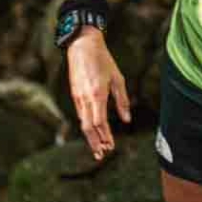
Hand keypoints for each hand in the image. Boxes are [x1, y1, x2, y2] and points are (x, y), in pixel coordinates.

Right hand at [66, 28, 130, 160]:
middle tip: (101, 155)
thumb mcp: (118, 79)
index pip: (100, 122)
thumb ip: (123, 101)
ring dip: (90, 137)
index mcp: (97, 94)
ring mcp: (77, 97)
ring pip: (82, 122)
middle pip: (88, 127)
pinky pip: (80, 114)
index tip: (111, 147)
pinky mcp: (74, 94)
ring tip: (98, 148)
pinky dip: (86, 125)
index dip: (105, 136)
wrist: (82, 46)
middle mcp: (85, 98)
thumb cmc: (103, 61)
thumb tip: (127, 120)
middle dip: (95, 143)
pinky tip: (92, 131)